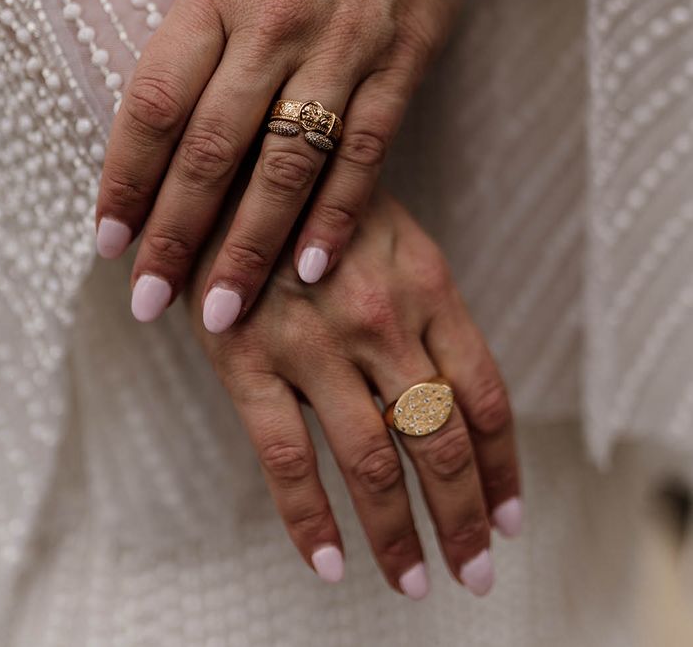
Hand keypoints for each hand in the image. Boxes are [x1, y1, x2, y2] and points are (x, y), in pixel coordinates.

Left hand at [96, 0, 566, 327]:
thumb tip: (170, 125)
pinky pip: (363, 152)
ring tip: (222, 310)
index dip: (126, 177)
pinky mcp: (404, 58)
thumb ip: (204, 29)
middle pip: (210, 146)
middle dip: (175, 234)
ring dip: (249, 245)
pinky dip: (337, 216)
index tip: (108, 238)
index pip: (154, 99)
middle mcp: (272, 18)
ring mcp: (341, 41)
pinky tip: (314, 267)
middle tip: (149, 301)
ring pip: (284, 163)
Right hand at [186, 186, 521, 598]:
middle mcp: (382, 318)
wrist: (232, 160)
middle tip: (474, 573)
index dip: (503, 467)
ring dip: (400, 535)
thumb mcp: (395, 234)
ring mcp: (314, 342)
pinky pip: (286, 459)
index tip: (510, 518)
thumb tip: (457, 400)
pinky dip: (311, 520)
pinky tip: (330, 562)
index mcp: (427, 284)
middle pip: (440, 440)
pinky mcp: (247, 358)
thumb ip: (428, 308)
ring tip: (414, 581)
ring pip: (373, 462)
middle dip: (464, 518)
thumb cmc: (322, 201)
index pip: (483, 396)